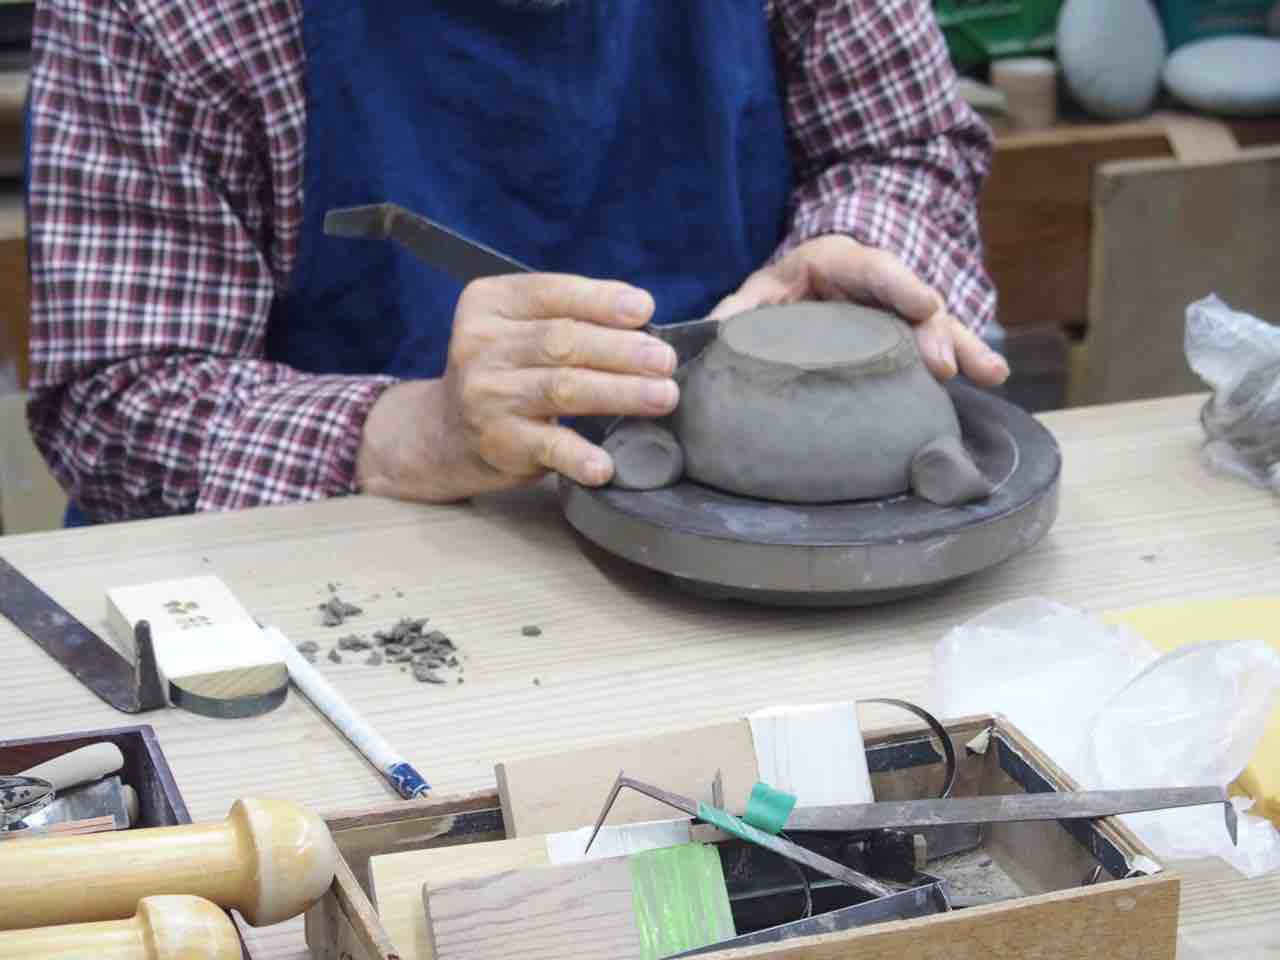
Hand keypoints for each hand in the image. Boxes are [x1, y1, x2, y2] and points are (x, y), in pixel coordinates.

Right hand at [356, 274, 678, 501]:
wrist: (447, 431)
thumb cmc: (508, 370)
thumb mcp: (520, 328)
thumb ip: (569, 318)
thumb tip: (645, 325)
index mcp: (490, 303)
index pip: (551, 293)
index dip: (601, 300)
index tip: (645, 310)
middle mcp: (481, 344)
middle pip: (562, 341)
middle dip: (622, 350)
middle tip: (666, 361)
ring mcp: (486, 394)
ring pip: (562, 388)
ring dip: (620, 392)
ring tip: (663, 396)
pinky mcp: (497, 441)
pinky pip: (547, 446)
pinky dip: (579, 455)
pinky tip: (606, 464)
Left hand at [710, 235, 1008, 386]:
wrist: (817, 274)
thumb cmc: (788, 284)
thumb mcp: (761, 290)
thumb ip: (739, 311)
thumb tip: (708, 333)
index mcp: (841, 263)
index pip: (873, 268)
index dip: (899, 285)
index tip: (922, 305)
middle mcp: (881, 283)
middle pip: (915, 303)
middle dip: (934, 331)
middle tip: (942, 364)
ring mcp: (902, 307)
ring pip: (940, 323)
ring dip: (964, 346)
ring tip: (991, 372)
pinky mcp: (913, 331)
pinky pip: (944, 343)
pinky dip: (969, 358)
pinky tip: (993, 377)